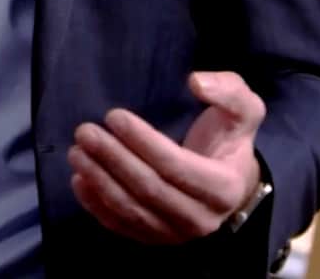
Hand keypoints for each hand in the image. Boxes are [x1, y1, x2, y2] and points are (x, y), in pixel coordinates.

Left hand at [68, 71, 265, 244]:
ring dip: (99, 181)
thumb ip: (228, 90)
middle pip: (148, 189)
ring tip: (76, 152)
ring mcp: (176, 234)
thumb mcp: (243, 108)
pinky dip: (96, 205)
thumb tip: (196, 81)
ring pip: (131, 210)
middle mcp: (201, 219)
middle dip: (113, 159)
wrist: (230, 181)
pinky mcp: (156, 239)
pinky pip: (122, 226)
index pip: (175, 166)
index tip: (114, 116)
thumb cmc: (229, 138)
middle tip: (85, 131)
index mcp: (223, 188)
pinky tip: (79, 180)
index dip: (142, 141)